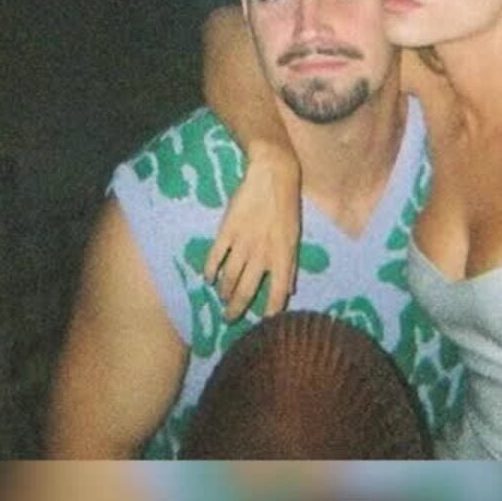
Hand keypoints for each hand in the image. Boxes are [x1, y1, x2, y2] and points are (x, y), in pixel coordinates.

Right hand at [204, 138, 301, 320]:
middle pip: (245, 290)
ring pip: (229, 278)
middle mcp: (262, 254)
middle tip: (229, 318)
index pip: (276, 293)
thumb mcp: (294, 237)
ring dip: (224, 292)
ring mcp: (242, 243)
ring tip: (221, 298)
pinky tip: (207, 278)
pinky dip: (209, 270)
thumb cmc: (286, 207)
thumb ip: (290, 265)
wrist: (271, 177)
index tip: (263, 323)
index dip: (269, 311)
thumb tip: (288, 290)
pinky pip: (215, 257)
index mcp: (282, 256)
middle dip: (236, 309)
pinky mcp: (226, 231)